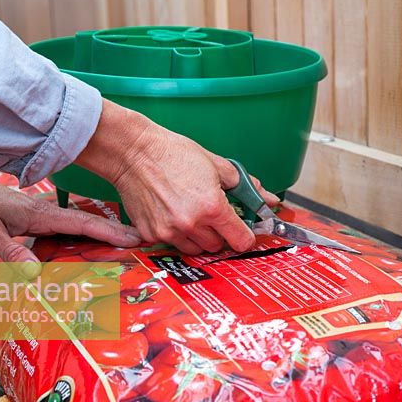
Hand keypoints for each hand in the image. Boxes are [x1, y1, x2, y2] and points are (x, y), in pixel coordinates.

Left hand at [0, 152, 141, 266]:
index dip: (110, 231)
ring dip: (106, 234)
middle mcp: (49, 213)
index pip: (83, 222)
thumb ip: (11, 252)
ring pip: (83, 225)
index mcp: (42, 214)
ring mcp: (46, 216)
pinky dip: (88, 236)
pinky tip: (95, 246)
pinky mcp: (40, 220)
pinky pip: (70, 229)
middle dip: (119, 231)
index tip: (134, 238)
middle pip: (91, 222)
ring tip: (130, 245)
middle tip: (146, 241)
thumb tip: (35, 274)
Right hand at [75, 100, 278, 255]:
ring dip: (199, 237)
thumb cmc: (174, 154)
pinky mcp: (151, 234)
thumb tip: (267, 199)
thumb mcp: (216, 165)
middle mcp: (192, 224)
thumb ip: (245, 186)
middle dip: (220, 233)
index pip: (240, 240)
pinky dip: (176, 234)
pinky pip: (172, 244)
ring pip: (196, 248)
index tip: (243, 231)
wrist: (133, 153)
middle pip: (218, 246)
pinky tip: (172, 214)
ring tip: (191, 214)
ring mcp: (170, 231)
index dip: (245, 236)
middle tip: (212, 215)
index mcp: (212, 207)